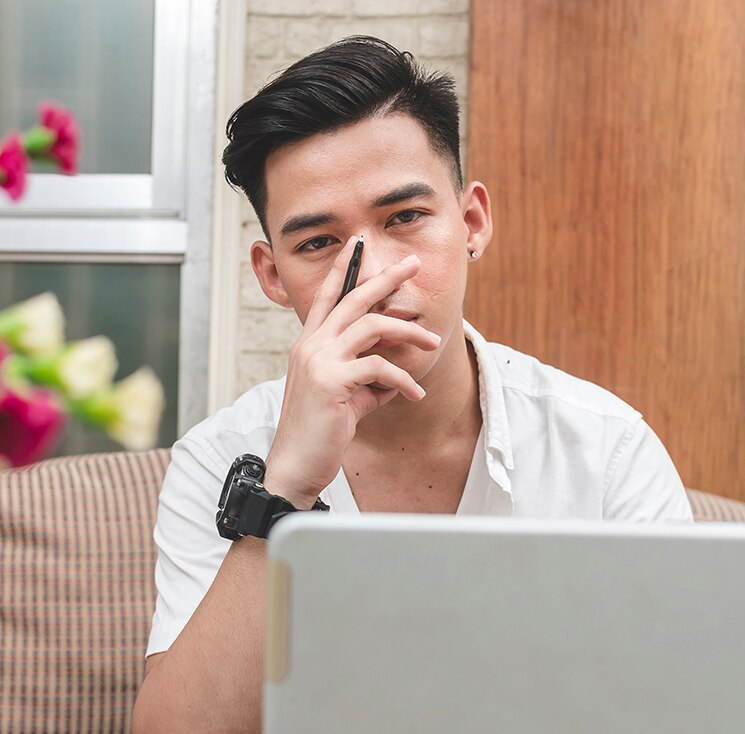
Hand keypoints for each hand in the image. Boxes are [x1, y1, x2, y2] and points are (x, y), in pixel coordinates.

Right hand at [262, 236, 440, 506]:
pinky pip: (380, 368)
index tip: (358, 244)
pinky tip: (416, 396)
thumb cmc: (321, 430)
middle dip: (385, 277)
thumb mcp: (346, 395)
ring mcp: (318, 360)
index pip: (328, 296)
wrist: (297, 463)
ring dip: (408, 333)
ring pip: (372, 326)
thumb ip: (366, 377)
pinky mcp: (331, 381)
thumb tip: (395, 373)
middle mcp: (311, 345)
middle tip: (412, 263)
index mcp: (310, 344)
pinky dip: (403, 381)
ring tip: (433, 343)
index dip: (344, 268)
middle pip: (353, 298)